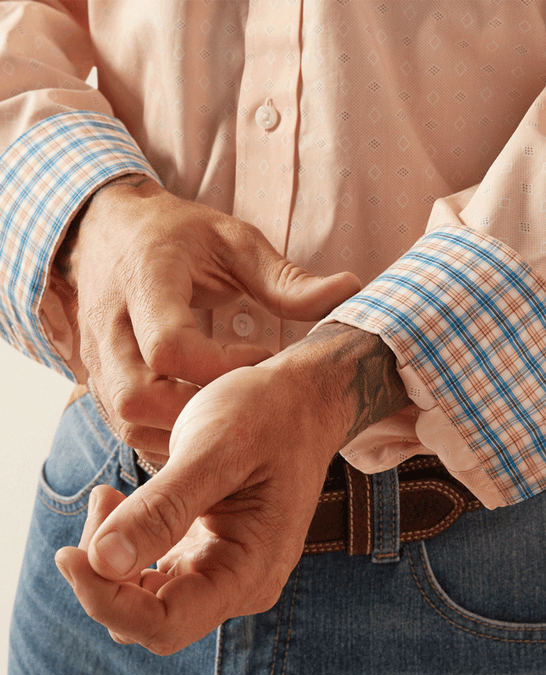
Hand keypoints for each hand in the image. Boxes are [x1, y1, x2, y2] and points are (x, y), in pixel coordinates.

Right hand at [53, 175, 359, 461]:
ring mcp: (95, 358)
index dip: (223, 367)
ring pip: (129, 421)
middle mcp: (110, 326)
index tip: (263, 358)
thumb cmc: (177, 235)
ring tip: (229, 414)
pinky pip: (125, 427)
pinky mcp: (96, 378)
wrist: (110, 233)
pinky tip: (202, 420)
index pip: (170, 345)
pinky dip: (166, 433)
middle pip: (139, 398)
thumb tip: (350, 291)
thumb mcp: (234, 242)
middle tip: (248, 402)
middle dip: (202, 413)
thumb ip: (285, 279)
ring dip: (184, 431)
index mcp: (146, 281)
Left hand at [55, 323, 410, 654]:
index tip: (68, 554)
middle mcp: (238, 583)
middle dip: (106, 573)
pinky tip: (122, 500)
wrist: (303, 399)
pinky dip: (128, 544)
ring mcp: (224, 569)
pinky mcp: (210, 551)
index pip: (165, 623)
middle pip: (148, 615)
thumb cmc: (270, 415)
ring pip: (145, 596)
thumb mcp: (216, 450)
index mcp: (250, 570)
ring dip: (113, 557)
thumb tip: (102, 562)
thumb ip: (163, 507)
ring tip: (111, 494)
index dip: (106, 600)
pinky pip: (155, 571)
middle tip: (104, 498)